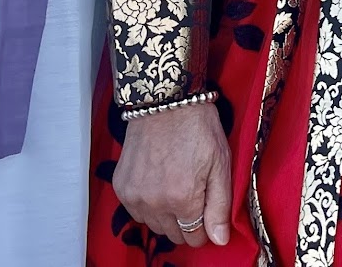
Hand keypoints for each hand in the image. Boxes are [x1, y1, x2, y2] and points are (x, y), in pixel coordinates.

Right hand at [112, 101, 231, 246]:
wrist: (165, 100)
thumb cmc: (198, 128)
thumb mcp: (221, 163)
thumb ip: (220, 207)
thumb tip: (219, 241)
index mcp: (183, 199)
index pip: (194, 237)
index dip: (204, 227)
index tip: (207, 210)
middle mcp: (155, 203)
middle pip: (174, 234)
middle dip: (186, 221)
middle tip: (193, 194)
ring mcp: (134, 195)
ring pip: (154, 225)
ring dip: (166, 215)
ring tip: (175, 186)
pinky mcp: (121, 186)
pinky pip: (136, 211)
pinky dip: (148, 204)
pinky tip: (158, 183)